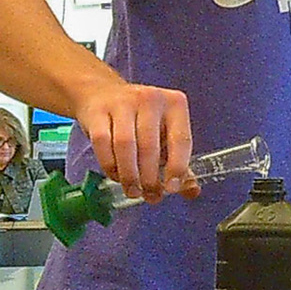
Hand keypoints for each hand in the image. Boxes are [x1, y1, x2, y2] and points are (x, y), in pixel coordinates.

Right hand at [69, 81, 197, 201]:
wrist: (102, 93)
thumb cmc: (141, 120)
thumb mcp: (164, 134)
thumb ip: (179, 163)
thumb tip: (192, 191)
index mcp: (175, 104)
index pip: (181, 139)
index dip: (178, 168)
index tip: (171, 188)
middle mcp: (151, 99)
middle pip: (151, 146)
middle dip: (150, 178)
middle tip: (150, 196)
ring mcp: (123, 103)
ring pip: (126, 145)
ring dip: (130, 175)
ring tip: (133, 191)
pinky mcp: (98, 111)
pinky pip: (103, 143)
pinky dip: (110, 165)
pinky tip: (116, 176)